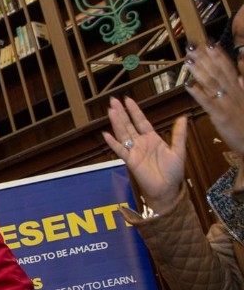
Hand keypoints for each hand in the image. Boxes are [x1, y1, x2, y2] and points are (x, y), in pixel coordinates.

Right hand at [102, 96, 186, 213]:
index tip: (127, 100)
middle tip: (113, 101)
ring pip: (123, 134)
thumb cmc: (173, 172)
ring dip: (116, 123)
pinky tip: (106, 134)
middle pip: (128, 125)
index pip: (141, 121)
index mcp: (152, 139)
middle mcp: (141, 143)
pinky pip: (120, 150)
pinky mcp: (130, 161)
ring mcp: (134, 151)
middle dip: (121, 113)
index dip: (134, 111)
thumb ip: (179, 134)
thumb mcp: (179, 151)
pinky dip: (113, 143)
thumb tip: (183, 118)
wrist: (168, 189)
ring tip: (110, 111)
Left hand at [185, 42, 243, 154]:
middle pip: (218, 71)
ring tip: (188, 60)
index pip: (228, 67)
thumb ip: (243, 81)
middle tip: (192, 45)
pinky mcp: (221, 115)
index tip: (208, 42)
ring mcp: (227, 103)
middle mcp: (234, 92)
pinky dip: (198, 92)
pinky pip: (208, 102)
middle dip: (205, 57)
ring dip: (199, 70)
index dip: (218, 54)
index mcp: (239, 88)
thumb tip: (242, 64)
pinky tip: (187, 84)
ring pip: (212, 83)